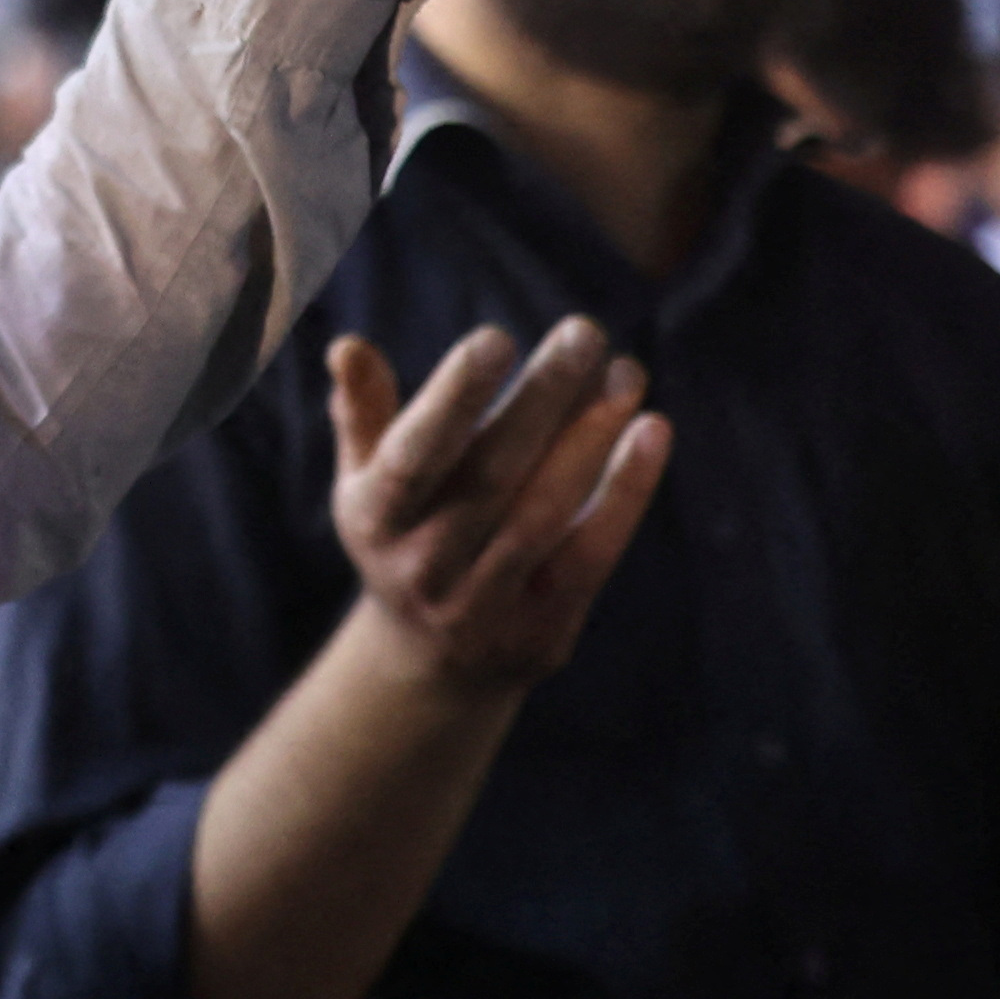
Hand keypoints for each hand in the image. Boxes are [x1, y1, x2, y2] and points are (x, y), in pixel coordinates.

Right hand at [328, 318, 668, 694]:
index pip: (414, 455)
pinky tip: (651, 433)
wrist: (433, 665)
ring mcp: (484, 605)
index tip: (497, 337)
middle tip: (584, 332)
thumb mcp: (368, 482)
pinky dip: (625, 492)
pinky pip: (592, 554)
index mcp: (375, 518)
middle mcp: (424, 566)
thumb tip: (347, 345)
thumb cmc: (405, 537)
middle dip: (542, 398)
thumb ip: (362, 411)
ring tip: (626, 373)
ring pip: (545, 512)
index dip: (453, 399)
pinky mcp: (543, 630)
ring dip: (592, 437)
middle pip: (492, 474)